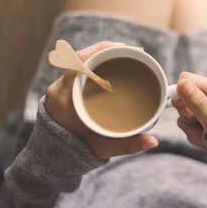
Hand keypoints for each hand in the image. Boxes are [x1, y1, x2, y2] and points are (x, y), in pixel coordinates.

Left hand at [44, 41, 158, 159]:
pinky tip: (110, 63)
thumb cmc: (78, 153)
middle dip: (105, 50)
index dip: (99, 52)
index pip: (78, 64)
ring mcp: (59, 88)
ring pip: (78, 61)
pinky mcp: (62, 89)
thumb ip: (128, 145)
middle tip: (130, 51)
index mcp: (65, 99)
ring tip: (124, 54)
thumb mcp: (103, 148)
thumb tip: (154, 142)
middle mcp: (59, 90)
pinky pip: (77, 68)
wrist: (53, 158)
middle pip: (80, 58)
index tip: (122, 49)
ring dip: (100, 55)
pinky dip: (94, 63)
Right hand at [172, 72, 206, 149]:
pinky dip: (193, 132)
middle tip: (200, 127)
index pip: (188, 79)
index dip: (181, 95)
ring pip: (183, 111)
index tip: (188, 114)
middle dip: (186, 115)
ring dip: (190, 127)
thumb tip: (183, 83)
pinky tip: (205, 138)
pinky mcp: (203, 116)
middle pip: (183, 96)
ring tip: (205, 135)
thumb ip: (198, 104)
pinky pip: (187, 121)